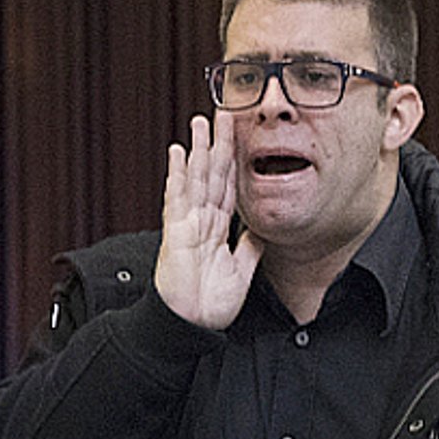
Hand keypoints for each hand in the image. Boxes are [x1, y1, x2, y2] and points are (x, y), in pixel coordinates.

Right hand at [154, 111, 262, 329]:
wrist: (193, 325)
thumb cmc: (211, 303)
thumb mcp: (243, 271)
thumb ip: (250, 247)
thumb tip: (262, 227)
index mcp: (219, 227)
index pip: (230, 185)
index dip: (237, 159)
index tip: (241, 135)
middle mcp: (203, 220)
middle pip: (214, 173)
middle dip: (219, 143)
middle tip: (224, 113)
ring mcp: (188, 223)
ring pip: (195, 178)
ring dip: (198, 149)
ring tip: (200, 122)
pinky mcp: (176, 232)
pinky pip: (177, 198)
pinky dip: (177, 175)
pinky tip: (177, 153)